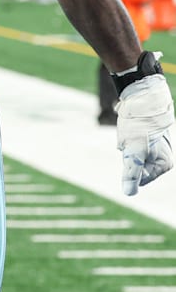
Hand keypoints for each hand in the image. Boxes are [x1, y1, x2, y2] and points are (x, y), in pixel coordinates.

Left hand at [116, 74, 173, 194]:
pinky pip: (132, 142)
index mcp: (164, 165)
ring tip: (132, 133)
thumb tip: (129, 194)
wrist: (143, 97)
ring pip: (132, 154)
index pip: (139, 179)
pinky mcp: (149, 137)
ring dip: (127, 145)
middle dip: (129, 156)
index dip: (130, 166)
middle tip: (132, 140)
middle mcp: (163, 157)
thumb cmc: (140, 125)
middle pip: (135, 166)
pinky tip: (131, 127)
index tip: (134, 150)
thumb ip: (131, 173)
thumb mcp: (133, 151)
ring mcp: (156, 146)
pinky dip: (128, 136)